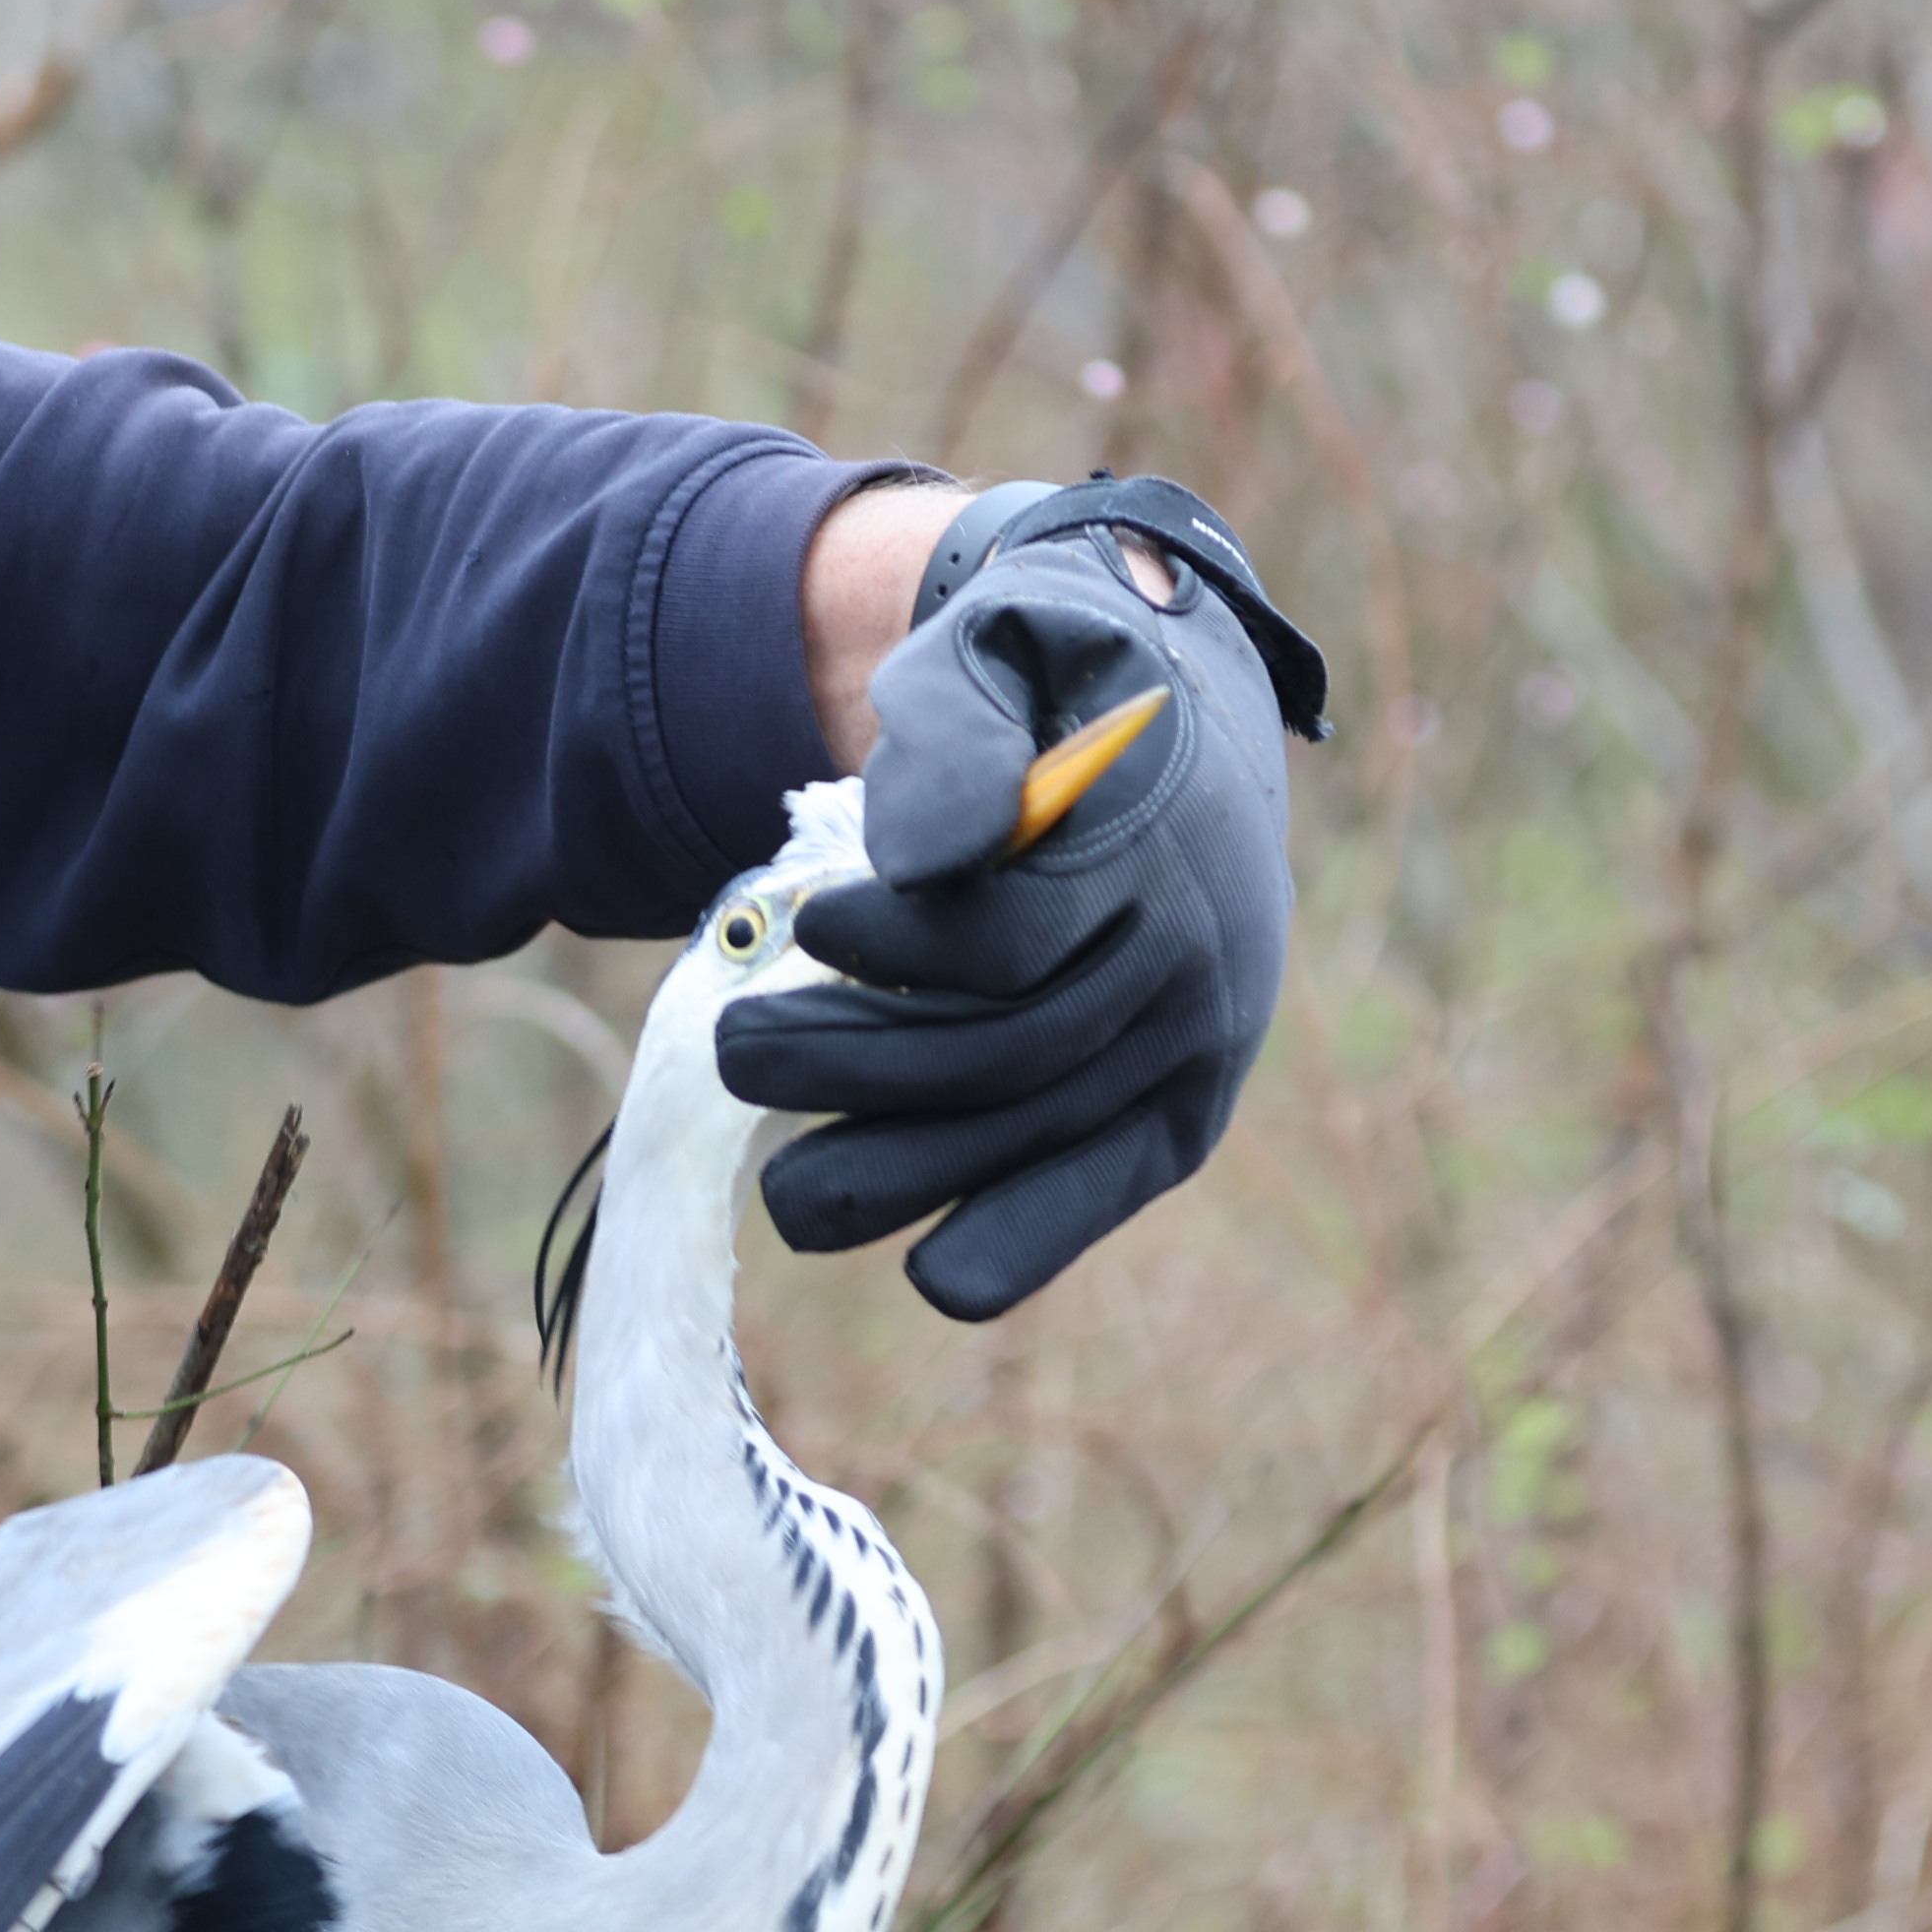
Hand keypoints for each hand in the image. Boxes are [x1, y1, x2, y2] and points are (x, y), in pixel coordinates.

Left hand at [719, 476, 1326, 1318]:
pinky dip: (1012, 1245)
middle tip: (736, 1053)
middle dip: (848, 1067)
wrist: (1171, 726)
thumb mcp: (990, 661)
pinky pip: (1098, 1196)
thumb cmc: (1042, 693)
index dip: (894, 946)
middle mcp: (1195, 962)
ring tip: (779, 1186)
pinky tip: (930, 1270)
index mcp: (1153, 843)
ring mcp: (1193, 1049)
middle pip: (1002, 1055)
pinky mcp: (1177, 1118)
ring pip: (1031, 1137)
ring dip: (894, 1174)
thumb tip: (919, 861)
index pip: (1006, 938)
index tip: (812, 928)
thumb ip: (953, 738)